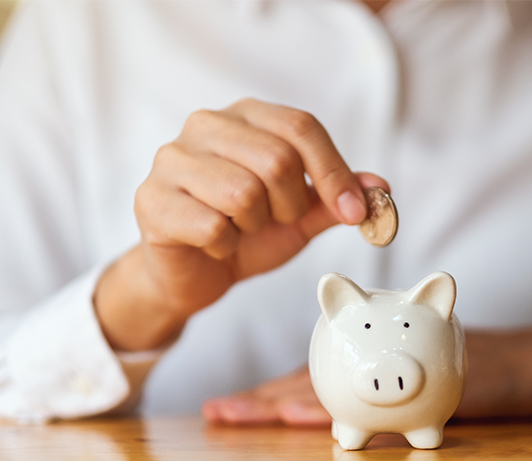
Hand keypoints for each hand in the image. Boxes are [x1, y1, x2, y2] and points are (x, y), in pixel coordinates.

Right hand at [94, 99, 387, 350]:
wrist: (194, 274)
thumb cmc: (246, 234)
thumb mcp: (301, 216)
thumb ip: (335, 198)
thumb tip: (380, 186)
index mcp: (246, 116)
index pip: (302, 127)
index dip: (334, 173)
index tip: (355, 213)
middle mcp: (205, 125)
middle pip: (277, 159)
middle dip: (289, 206)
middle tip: (274, 221)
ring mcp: (172, 159)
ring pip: (244, 193)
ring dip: (254, 226)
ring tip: (239, 229)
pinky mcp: (151, 199)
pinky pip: (212, 225)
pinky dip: (224, 246)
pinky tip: (213, 243)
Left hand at [202, 314, 531, 424]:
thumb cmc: (499, 372)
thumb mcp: (442, 383)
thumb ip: (404, 397)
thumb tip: (358, 427)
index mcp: (381, 361)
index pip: (317, 380)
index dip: (272, 395)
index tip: (228, 410)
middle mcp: (385, 359)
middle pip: (311, 380)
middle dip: (262, 400)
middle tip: (216, 412)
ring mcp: (404, 367)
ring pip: (335, 384)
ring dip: (283, 402)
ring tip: (239, 414)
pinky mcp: (425, 381)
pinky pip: (375, 400)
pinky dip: (339, 410)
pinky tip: (305, 417)